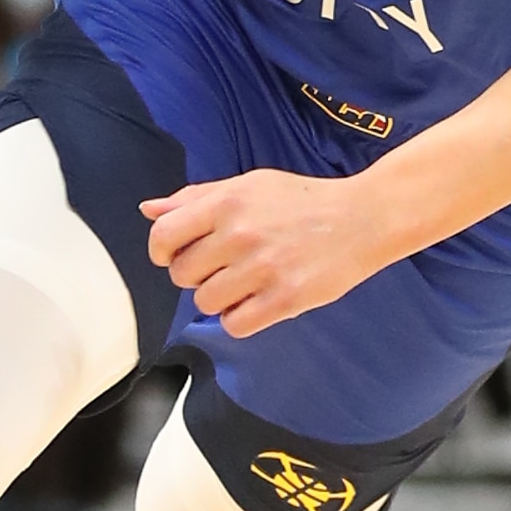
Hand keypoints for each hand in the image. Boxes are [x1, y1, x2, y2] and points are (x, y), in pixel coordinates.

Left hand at [141, 166, 382, 335]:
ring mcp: (263, 268)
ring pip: (206, 303)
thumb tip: (148, 210)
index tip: (177, 255)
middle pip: (182, 276)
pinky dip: (240, 318)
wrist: (363, 218)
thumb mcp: (248, 185)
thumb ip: (195, 198)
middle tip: (223, 267)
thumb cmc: (302, 201)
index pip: (163, 236)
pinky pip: (235, 325)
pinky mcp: (285, 298)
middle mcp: (241, 234)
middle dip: (196, 275)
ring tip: (244, 283)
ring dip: (219, 298)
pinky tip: (257, 301)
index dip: (163, 252)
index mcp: (227, 202)